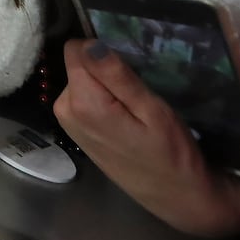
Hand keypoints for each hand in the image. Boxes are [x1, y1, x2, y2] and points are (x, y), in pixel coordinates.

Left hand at [55, 40, 239, 236]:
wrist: (175, 196)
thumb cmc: (170, 153)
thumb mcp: (151, 110)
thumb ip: (116, 76)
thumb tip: (87, 44)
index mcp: (81, 102)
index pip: (75, 50)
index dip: (101, 50)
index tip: (126, 65)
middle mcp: (65, 109)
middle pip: (77, 65)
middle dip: (104, 70)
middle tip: (136, 91)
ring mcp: (67, 121)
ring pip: (80, 80)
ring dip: (104, 86)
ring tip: (132, 107)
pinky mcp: (76, 129)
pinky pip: (83, 97)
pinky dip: (102, 99)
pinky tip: (124, 117)